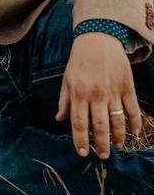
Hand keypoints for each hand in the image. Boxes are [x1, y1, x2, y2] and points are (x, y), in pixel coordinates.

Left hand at [56, 33, 141, 157]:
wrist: (98, 38)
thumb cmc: (79, 60)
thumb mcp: (66, 78)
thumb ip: (64, 100)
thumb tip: (59, 119)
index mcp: (79, 93)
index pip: (79, 123)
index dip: (80, 140)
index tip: (82, 152)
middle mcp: (96, 94)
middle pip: (100, 126)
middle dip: (101, 145)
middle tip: (102, 155)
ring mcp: (113, 91)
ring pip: (117, 121)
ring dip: (118, 137)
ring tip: (116, 146)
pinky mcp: (127, 86)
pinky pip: (133, 109)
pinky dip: (135, 123)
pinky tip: (134, 132)